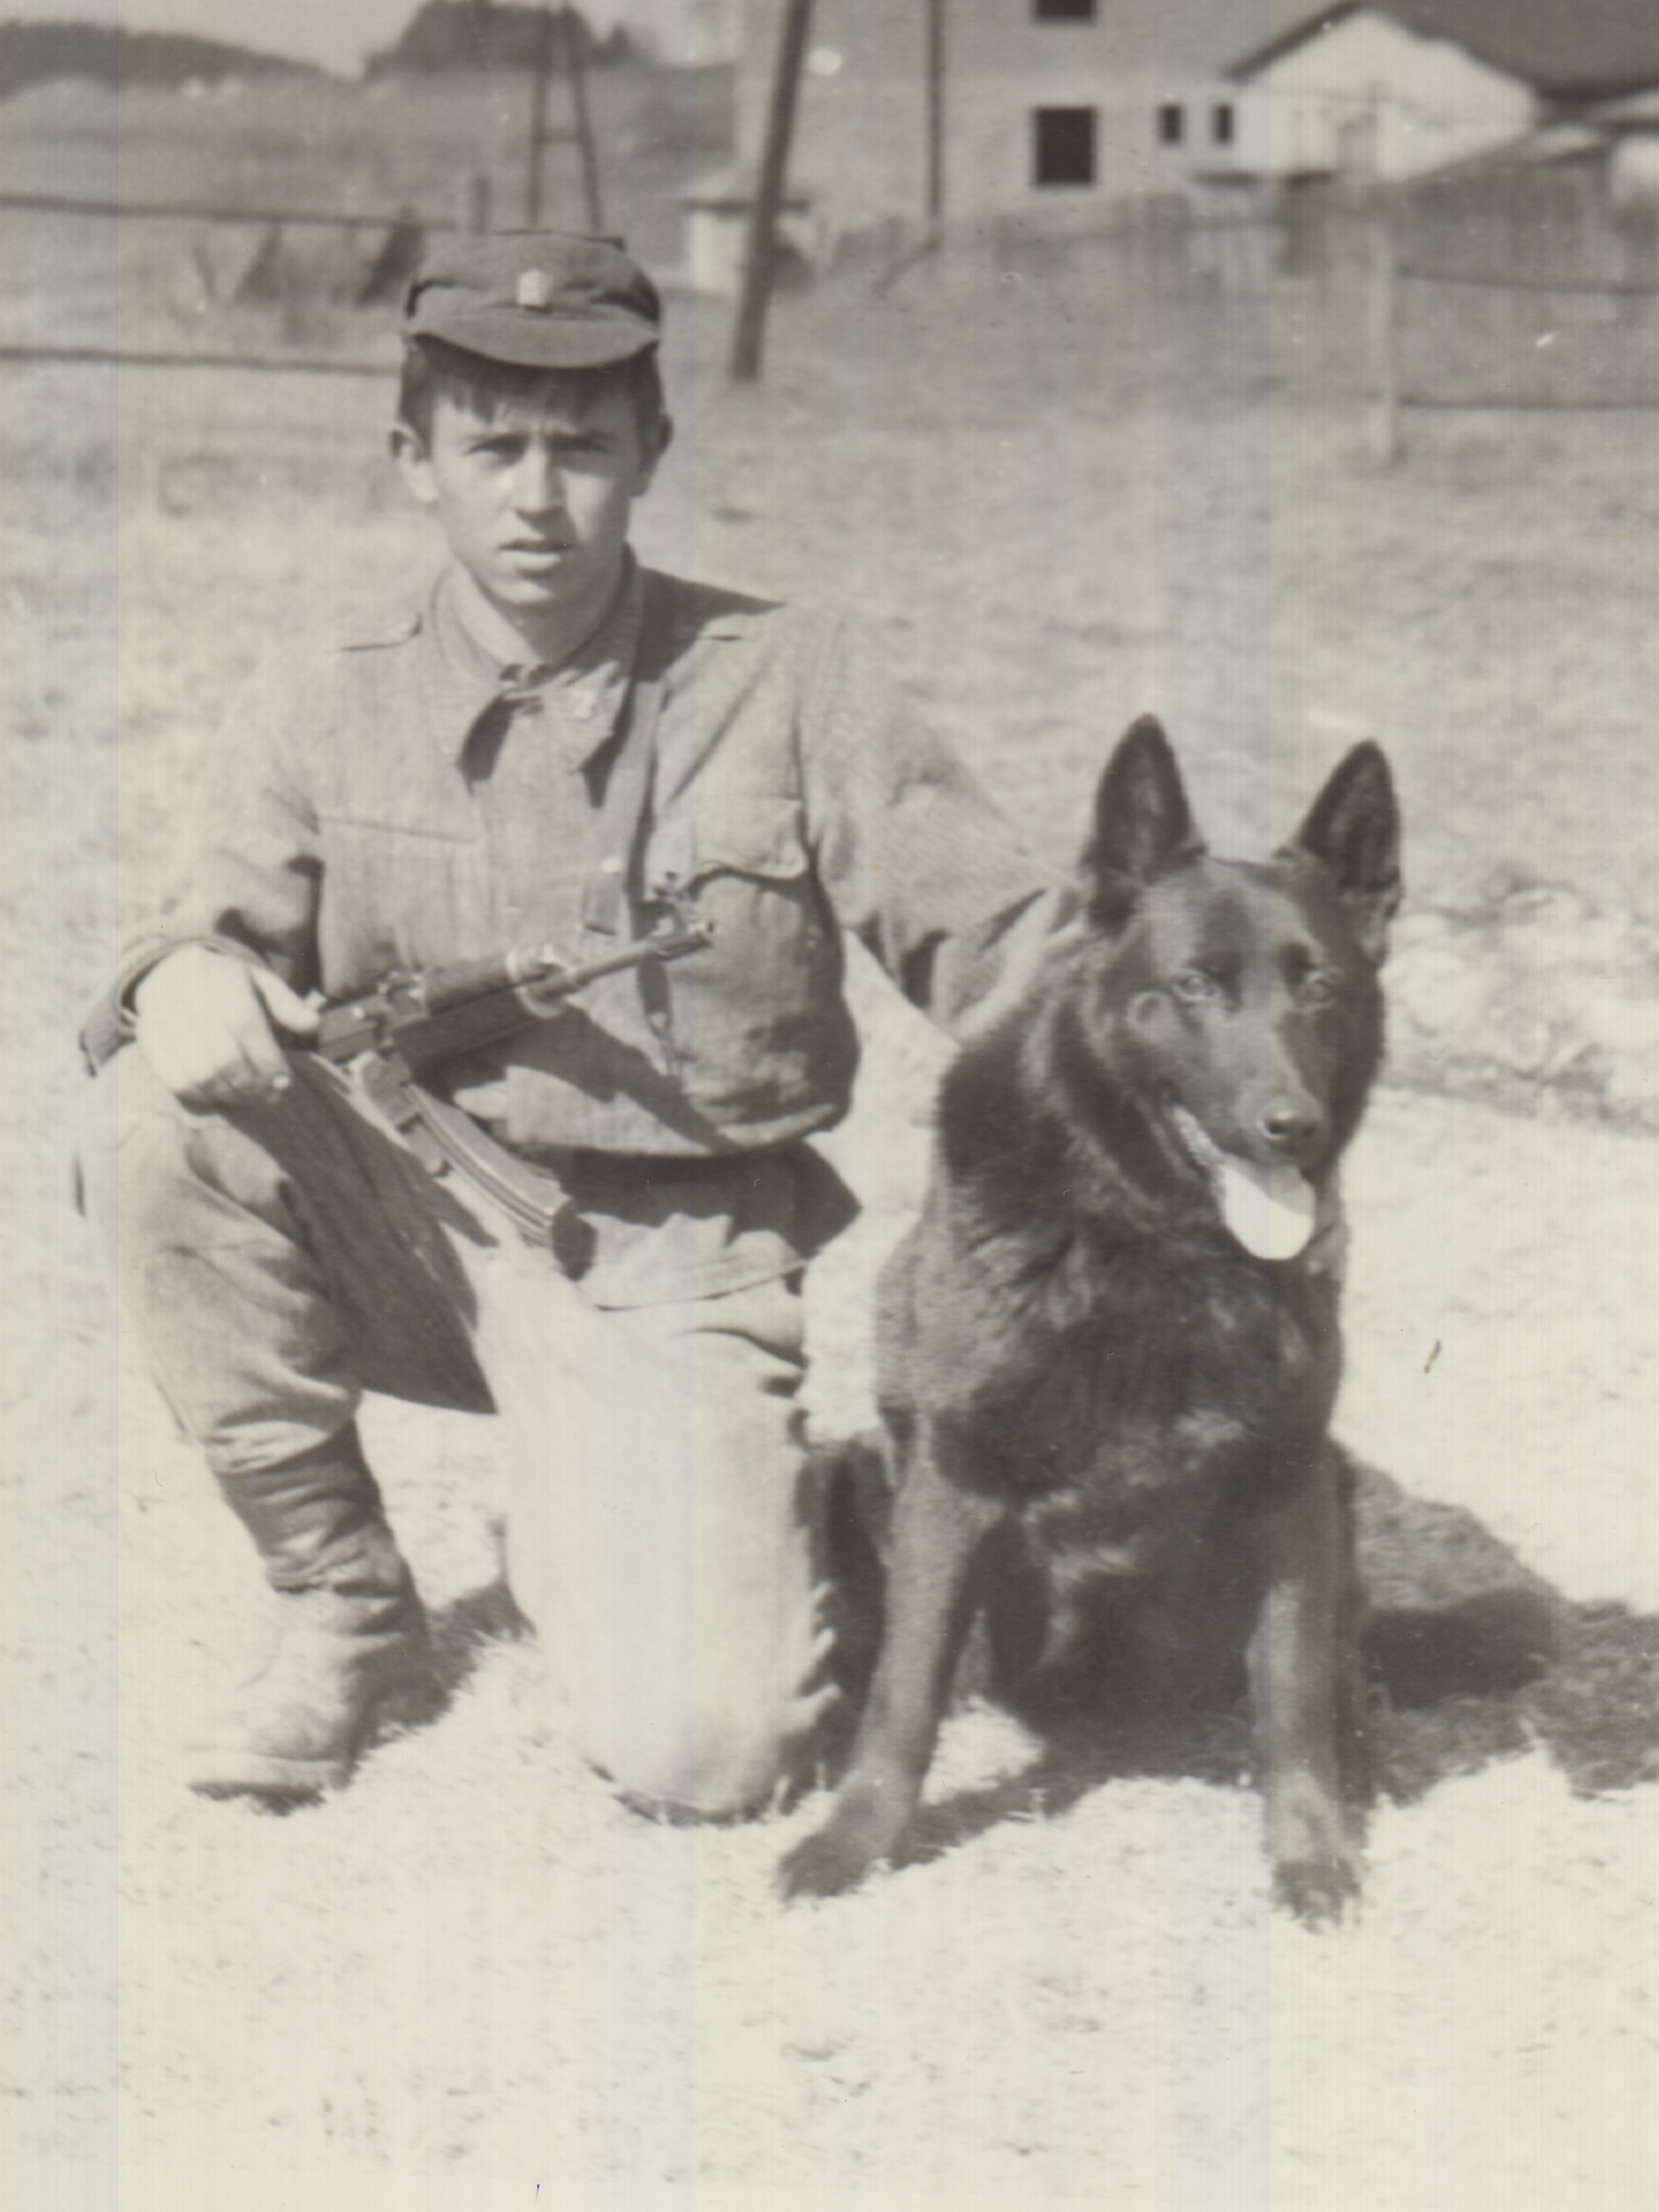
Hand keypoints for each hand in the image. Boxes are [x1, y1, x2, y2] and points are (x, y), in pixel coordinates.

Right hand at [133, 946, 318, 1110]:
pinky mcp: (147, 1040)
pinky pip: (176, 1082)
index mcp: (221, 978)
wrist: (170, 972)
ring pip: (200, 1074)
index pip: (245, 1025)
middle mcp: (188, 997)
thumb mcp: (260, 982)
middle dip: (252, 1083)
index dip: (267, 1058)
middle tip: (270, 1095)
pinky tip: (221, 1094)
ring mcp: (163, 1020)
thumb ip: (286, 1004)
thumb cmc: (227, 984)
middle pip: (223, 1056)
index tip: (284, 1080)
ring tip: (249, 1096)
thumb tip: (312, 1025)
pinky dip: (203, 1096)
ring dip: (230, 1094)